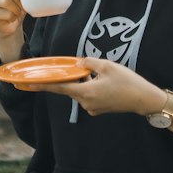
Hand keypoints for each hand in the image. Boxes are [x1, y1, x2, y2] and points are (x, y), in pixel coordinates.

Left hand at [45, 58, 164, 117]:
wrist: (143, 99)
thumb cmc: (127, 81)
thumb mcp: (107, 66)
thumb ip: (88, 63)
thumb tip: (78, 64)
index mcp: (86, 92)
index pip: (60, 88)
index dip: (43, 86)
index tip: (28, 85)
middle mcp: (86, 103)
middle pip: (72, 88)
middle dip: (74, 77)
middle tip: (88, 69)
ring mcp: (92, 108)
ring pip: (82, 90)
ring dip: (86, 81)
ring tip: (106, 75)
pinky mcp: (99, 109)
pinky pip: (89, 95)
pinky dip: (92, 87)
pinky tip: (107, 82)